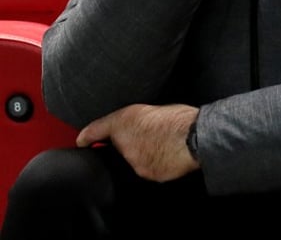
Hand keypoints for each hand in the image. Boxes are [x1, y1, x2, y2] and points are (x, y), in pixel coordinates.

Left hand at [77, 103, 199, 181]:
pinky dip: (157, 163)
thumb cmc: (179, 119)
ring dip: (144, 153)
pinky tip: (169, 153)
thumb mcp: (152, 107)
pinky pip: (149, 169)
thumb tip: (133, 126)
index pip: (95, 132)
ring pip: (134, 160)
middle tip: (151, 134)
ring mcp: (135, 163)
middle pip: (118, 148)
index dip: (88, 137)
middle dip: (129, 143)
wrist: (195, 137)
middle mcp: (123, 146)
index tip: (83, 141)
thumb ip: (135, 119)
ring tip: (164, 143)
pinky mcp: (148, 175)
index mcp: (122, 123)